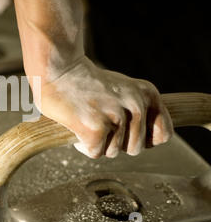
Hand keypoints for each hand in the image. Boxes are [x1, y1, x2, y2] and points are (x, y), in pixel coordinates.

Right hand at [36, 55, 173, 158]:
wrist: (58, 69)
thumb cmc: (85, 81)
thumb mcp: (123, 89)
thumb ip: (138, 110)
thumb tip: (148, 140)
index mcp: (147, 94)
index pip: (163, 135)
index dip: (142, 139)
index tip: (125, 131)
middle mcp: (136, 105)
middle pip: (134, 149)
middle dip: (115, 142)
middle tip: (98, 121)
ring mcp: (116, 117)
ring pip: (113, 152)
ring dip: (97, 143)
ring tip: (86, 120)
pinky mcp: (95, 128)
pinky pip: (94, 153)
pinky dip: (83, 145)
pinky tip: (76, 126)